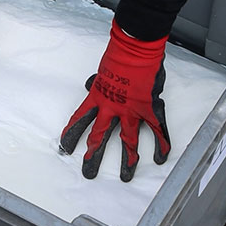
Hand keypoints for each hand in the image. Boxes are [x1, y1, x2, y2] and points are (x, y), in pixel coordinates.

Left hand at [59, 21, 170, 180]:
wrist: (136, 48)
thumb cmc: (119, 56)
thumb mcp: (101, 71)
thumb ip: (96, 82)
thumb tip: (89, 84)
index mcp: (97, 99)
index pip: (79, 120)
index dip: (71, 135)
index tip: (65, 148)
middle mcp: (111, 109)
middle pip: (98, 137)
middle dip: (92, 157)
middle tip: (88, 172)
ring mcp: (131, 111)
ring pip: (127, 141)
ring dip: (127, 161)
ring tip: (125, 177)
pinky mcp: (149, 109)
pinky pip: (156, 131)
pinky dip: (160, 145)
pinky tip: (160, 159)